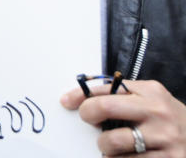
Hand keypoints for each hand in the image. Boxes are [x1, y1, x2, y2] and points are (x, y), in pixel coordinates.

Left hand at [61, 79, 185, 155]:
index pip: (106, 88)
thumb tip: (75, 95)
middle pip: (105, 108)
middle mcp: (159, 113)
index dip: (81, 95)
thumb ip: (120, 94)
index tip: (67, 102)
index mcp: (151, 92)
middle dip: (89, 115)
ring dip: (104, 147)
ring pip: (112, 142)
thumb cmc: (168, 120)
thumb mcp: (151, 100)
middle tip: (89, 122)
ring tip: (111, 146)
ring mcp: (165, 139)